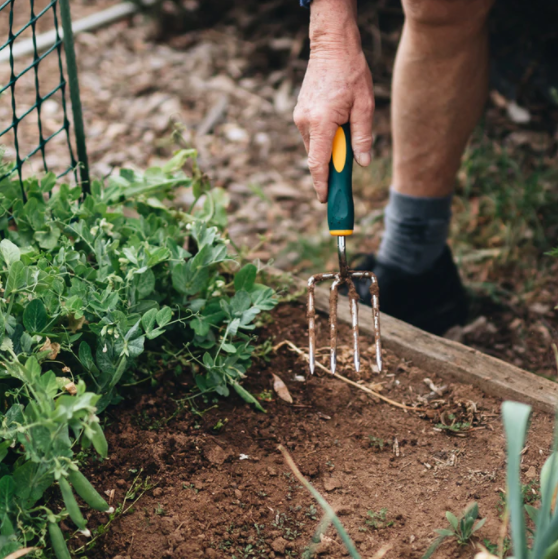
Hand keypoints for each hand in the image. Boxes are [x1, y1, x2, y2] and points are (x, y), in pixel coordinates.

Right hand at [294, 0, 373, 202]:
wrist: (331, 46)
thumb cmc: (351, 72)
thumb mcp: (365, 105)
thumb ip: (363, 137)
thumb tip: (362, 163)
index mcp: (321, 122)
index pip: (318, 163)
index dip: (321, 184)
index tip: (325, 199)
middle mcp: (305, 122)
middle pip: (316, 157)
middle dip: (331, 167)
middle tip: (346, 170)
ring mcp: (300, 118)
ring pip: (314, 147)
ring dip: (328, 151)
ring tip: (345, 133)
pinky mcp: (299, 114)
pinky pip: (312, 136)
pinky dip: (323, 140)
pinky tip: (336, 127)